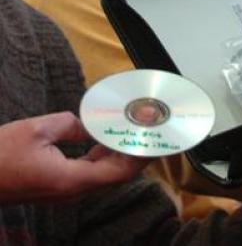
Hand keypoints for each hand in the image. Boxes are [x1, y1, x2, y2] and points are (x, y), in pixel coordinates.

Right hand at [0, 112, 148, 203]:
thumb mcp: (38, 130)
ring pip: (103, 175)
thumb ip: (72, 125)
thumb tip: (90, 124)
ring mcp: (65, 189)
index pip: (118, 173)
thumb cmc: (1, 155)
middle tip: (148, 133)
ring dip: (120, 156)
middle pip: (115, 176)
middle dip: (135, 155)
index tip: (155, 141)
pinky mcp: (58, 185)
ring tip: (133, 133)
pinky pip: (89, 172)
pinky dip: (103, 157)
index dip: (140, 158)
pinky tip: (106, 140)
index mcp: (71, 179)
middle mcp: (72, 189)